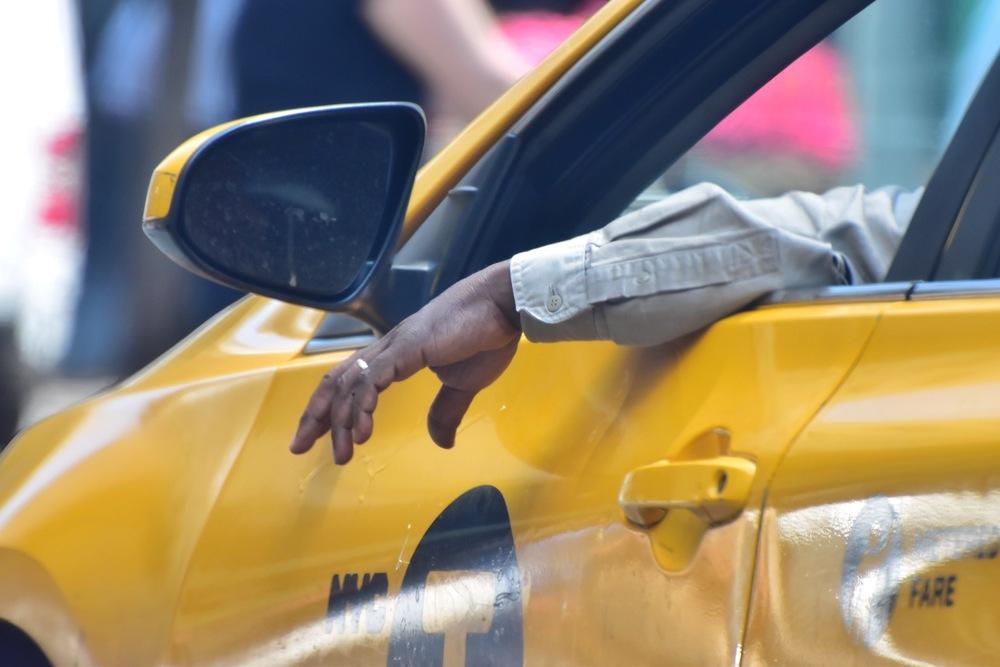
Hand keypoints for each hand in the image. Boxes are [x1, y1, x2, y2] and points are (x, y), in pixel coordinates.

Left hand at [290, 261, 519, 463]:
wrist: (504, 305)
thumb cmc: (486, 337)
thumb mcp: (464, 384)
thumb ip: (446, 411)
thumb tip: (441, 443)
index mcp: (397, 355)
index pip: (350, 381)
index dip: (330, 409)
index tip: (317, 438)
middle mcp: (387, 349)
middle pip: (337, 381)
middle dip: (316, 415)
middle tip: (300, 446)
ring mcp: (395, 347)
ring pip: (351, 384)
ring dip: (341, 421)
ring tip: (342, 453)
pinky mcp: (408, 348)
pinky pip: (374, 378)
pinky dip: (363, 405)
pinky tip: (362, 430)